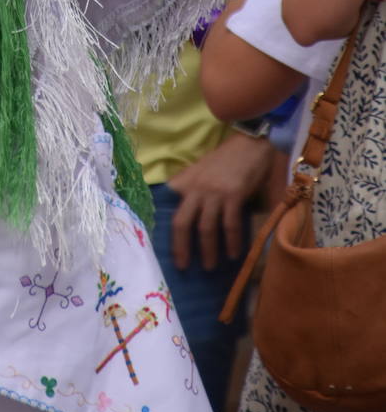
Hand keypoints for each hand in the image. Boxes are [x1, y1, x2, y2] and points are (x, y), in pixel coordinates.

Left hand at [166, 131, 273, 270]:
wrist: (248, 144)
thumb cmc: (224, 159)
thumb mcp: (200, 171)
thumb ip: (190, 189)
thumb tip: (187, 216)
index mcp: (185, 183)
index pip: (169, 209)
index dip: (165, 229)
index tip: (162, 248)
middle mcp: (195, 189)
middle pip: (182, 223)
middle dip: (181, 248)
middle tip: (183, 267)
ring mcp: (214, 193)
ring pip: (206, 228)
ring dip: (208, 250)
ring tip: (210, 267)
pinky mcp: (233, 195)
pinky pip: (230, 224)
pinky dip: (232, 242)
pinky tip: (233, 254)